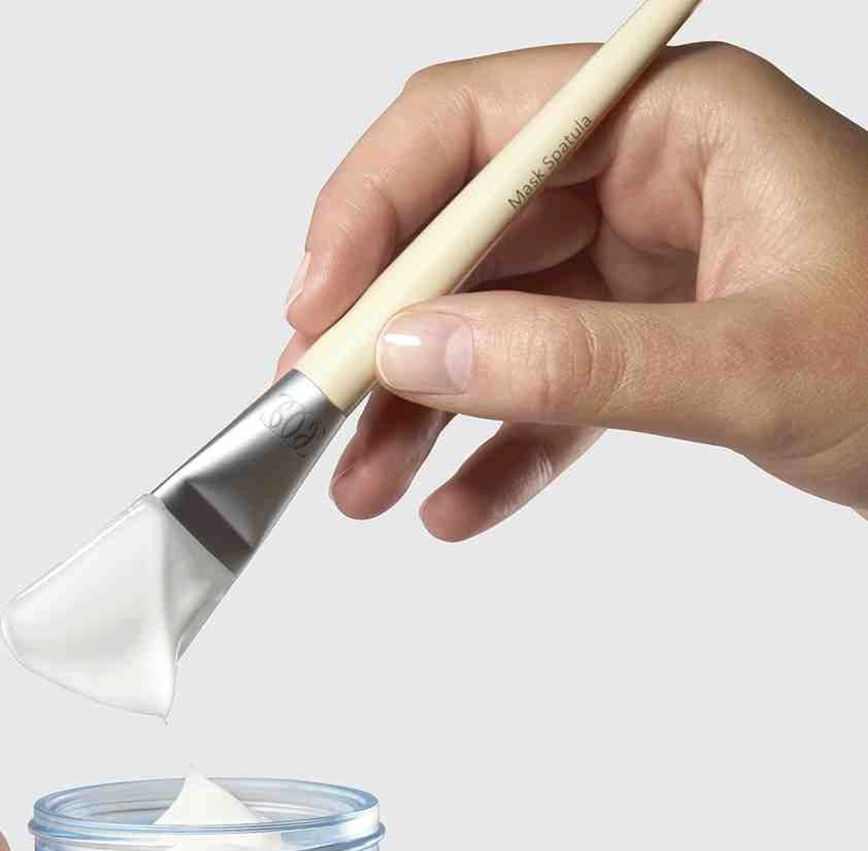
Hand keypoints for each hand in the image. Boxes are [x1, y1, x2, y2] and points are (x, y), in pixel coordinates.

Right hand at [280, 42, 867, 538]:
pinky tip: (456, 507)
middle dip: (382, 333)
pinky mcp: (643, 342)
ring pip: (486, 320)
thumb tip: (419, 354)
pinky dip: (494, 449)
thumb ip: (574, 363)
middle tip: (318, 413)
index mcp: (669, 124)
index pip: (472, 129)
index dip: (371, 212)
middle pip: (460, 234)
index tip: (318, 312)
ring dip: (419, 407)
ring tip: (365, 487)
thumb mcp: (751, 362)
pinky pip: (541, 387)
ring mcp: (637, 264)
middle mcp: (640, 179)